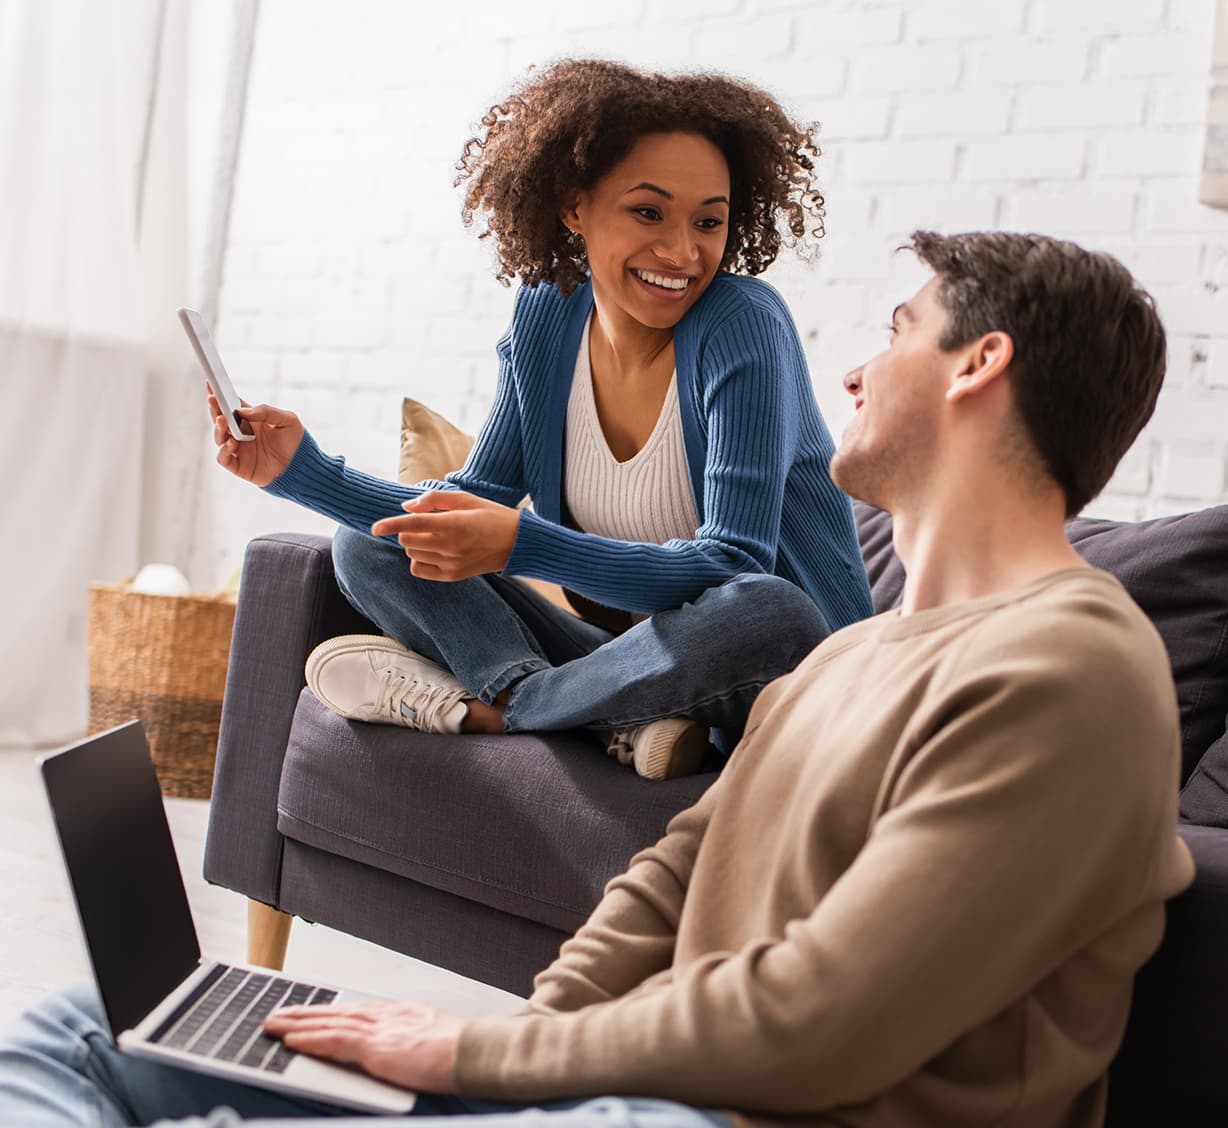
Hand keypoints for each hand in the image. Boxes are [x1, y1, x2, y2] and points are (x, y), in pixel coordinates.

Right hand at [208, 385, 304, 486]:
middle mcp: (241, 433)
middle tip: (213, 398)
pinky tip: (232, 442)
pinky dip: (224, 450)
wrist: (303, 467)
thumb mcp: (287, 420)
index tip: (211, 383)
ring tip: (222, 419)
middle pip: (221, 419)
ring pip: (219, 437)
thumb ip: (266, 412)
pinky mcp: (239, 466)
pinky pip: (223, 458)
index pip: (231, 405)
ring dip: (218, 428)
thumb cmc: (296, 442)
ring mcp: (239, 449)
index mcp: (251, 420)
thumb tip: (243, 410)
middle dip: (215, 408)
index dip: (220, 395)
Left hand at [264, 1001, 462, 1092]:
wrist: (478, 1052)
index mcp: (404, 1015)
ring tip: (275, 1025)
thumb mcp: (437, 1041)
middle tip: (279, 1013)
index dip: (331, 1012)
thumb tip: (407, 1054)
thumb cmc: (466, 1053)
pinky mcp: (377, 1048)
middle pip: (338, 1012)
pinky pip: (335, 1042)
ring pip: (330, 1024)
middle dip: (307, 1014)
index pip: (358, 1011)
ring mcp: (382, 1030)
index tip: (312, 1012)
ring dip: (299, 1025)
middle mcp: (389, 1016)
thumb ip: (416, 1044)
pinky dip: (311, 1040)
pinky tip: (293, 1041)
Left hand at [371, 491, 519, 580]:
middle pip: (407, 540)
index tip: (375, 527)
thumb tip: (407, 506)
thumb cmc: (491, 515)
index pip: (413, 523)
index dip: (391, 524)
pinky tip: (432, 551)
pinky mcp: (452, 576)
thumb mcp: (467, 499)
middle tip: (426, 523)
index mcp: (454, 523)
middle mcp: (451, 546)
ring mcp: (451, 563)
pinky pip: (419, 569)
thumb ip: (435, 499)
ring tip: (434, 536)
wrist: (517, 543)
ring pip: (412, 554)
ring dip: (414, 544)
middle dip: (408, 530)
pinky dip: (418, 559)